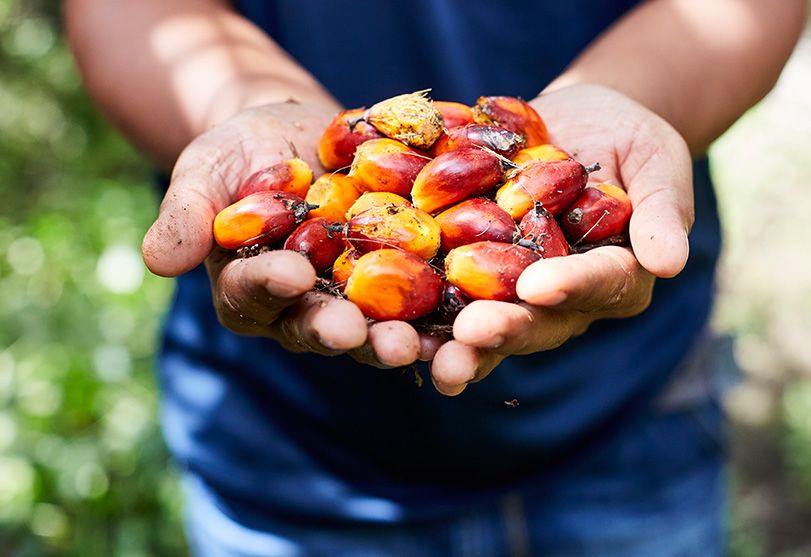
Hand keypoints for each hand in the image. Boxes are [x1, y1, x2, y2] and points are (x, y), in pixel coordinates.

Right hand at [142, 102, 430, 366]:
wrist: (304, 136)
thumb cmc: (243, 153)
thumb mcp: (207, 169)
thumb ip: (187, 212)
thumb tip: (158, 262)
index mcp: (248, 291)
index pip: (254, 293)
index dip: (269, 285)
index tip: (288, 273)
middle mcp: (302, 311)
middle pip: (316, 327)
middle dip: (336, 330)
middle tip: (355, 332)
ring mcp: (355, 304)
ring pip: (372, 330)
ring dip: (392, 339)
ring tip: (414, 344)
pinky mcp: (402, 286)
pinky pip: (421, 305)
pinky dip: (440, 314)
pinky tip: (462, 318)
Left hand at [430, 84, 693, 395]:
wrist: (577, 123)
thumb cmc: (630, 139)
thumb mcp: (656, 161)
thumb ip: (662, 209)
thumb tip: (672, 263)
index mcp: (616, 278)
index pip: (599, 287)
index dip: (571, 288)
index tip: (540, 284)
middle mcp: (561, 299)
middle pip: (536, 321)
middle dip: (502, 329)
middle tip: (470, 334)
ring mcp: (513, 292)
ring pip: (484, 323)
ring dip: (451, 342)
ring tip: (417, 351)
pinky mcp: (470, 272)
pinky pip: (441, 294)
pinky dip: (413, 305)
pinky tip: (378, 314)